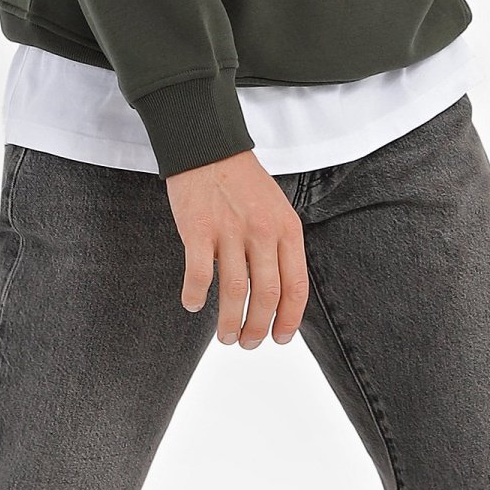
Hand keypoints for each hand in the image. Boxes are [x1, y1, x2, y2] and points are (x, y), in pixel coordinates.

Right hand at [165, 149, 308, 345]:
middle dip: (259, 328)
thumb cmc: (242, 182)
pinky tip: (193, 304)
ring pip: (235, 292)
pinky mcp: (198, 229)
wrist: (208, 146)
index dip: (290, 320)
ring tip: (226, 337)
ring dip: (230, 323)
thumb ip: (280, 246)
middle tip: (249, 343)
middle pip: (267, 295)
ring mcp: (230, 231)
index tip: (281, 338)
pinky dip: (196, 296)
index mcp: (287, 229)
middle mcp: (262, 232)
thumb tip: (280, 293)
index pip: (296, 286)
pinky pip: (199, 275)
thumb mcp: (276, 209)